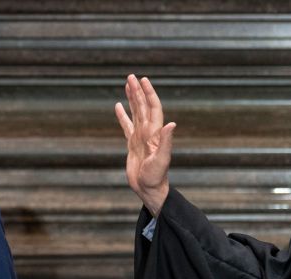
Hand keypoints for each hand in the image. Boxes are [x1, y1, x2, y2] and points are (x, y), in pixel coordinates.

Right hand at [114, 74, 175, 215]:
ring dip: (132, 98)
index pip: (152, 108)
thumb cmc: (156, 177)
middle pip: (142, 106)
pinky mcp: (132, 144)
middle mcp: (148, 132)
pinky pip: (126, 125)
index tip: (143, 80)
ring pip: (135, 112)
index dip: (149, 94)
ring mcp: (140, 137)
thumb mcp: (161, 160)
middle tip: (131, 76)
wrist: (149, 189)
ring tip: (127, 84)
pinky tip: (118, 106)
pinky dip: (122, 115)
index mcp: (155, 133)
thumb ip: (166, 142)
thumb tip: (172, 124)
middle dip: (138, 91)